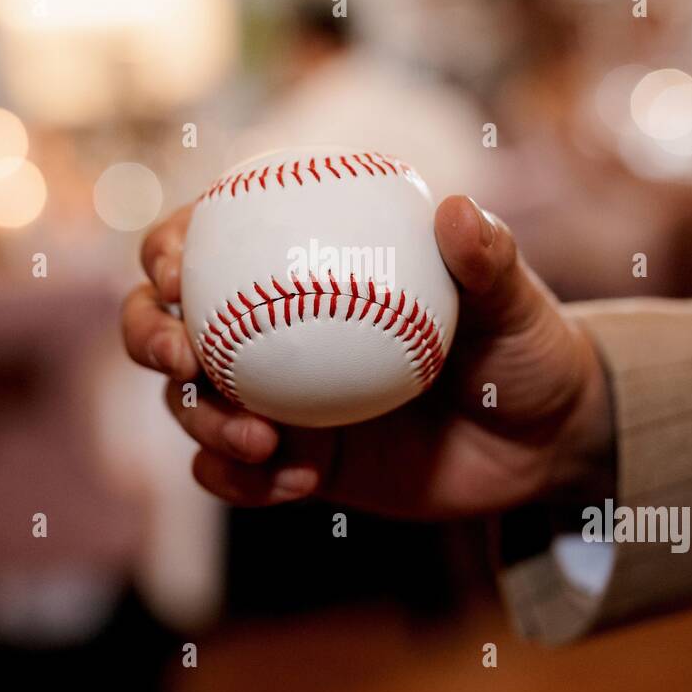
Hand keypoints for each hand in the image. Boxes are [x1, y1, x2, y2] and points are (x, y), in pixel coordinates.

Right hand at [121, 195, 613, 519]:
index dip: (168, 247)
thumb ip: (485, 261)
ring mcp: (277, 400)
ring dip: (201, 422)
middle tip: (187, 359)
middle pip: (169, 326)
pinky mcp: (292, 465)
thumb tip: (454, 210)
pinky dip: (242, 482)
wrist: (541, 447)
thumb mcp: (515, 305)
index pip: (211, 244)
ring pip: (190, 406)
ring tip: (261, 440)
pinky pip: (236, 476)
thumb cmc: (525, 352)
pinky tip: (292, 480)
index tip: (176, 267)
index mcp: (305, 269)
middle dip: (150, 337)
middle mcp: (275, 330)